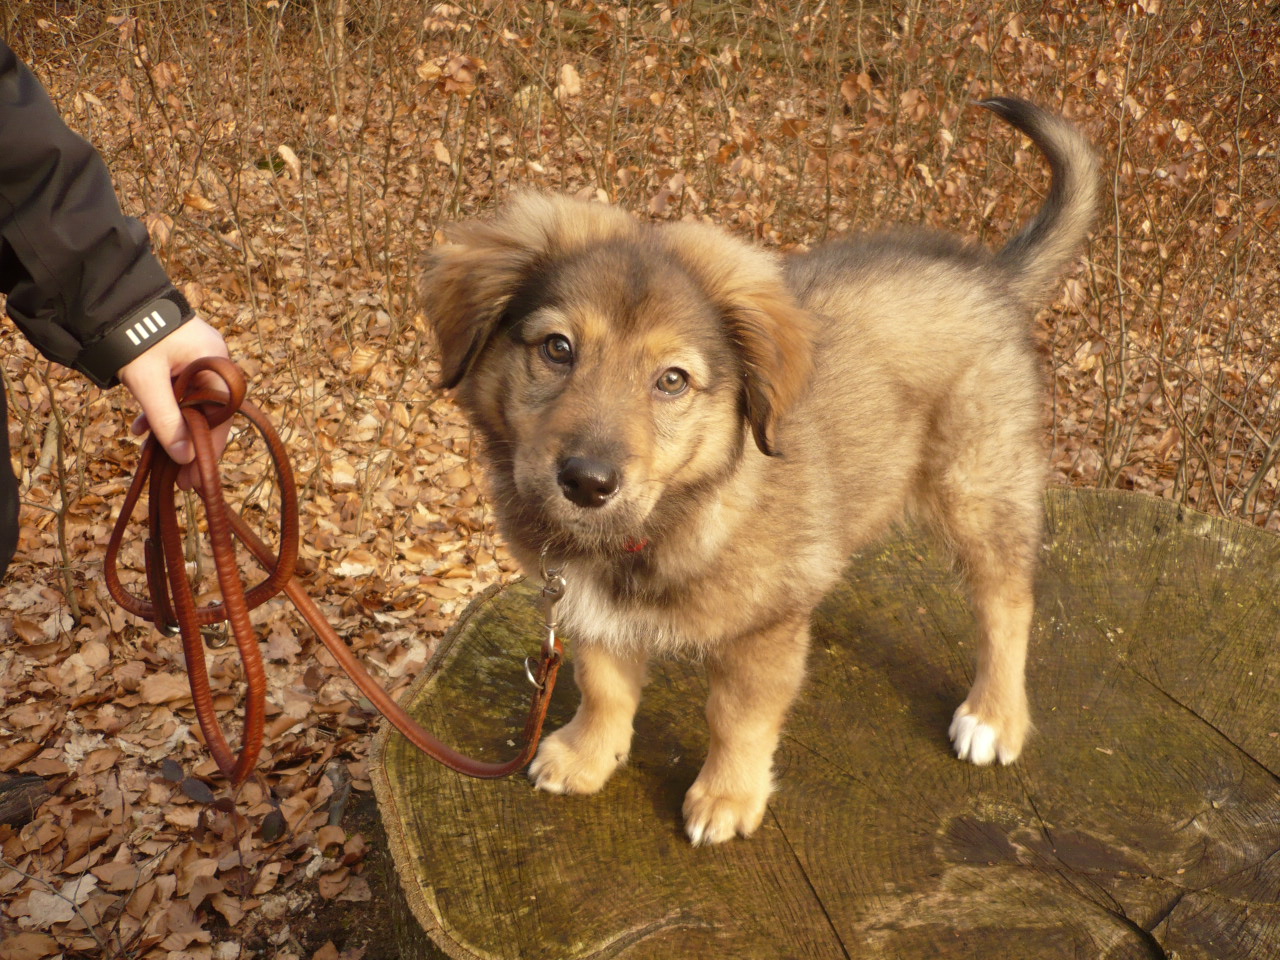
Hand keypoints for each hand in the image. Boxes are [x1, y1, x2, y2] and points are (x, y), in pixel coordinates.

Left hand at [117, 315, 231, 489]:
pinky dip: (163, 411)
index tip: (195, 479)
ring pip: (192, 407)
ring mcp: (199, 362)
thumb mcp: (148, 383)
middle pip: (208, 416)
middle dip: (190, 446)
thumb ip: (167, 421)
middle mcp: (215, 365)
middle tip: (179, 478)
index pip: (219, 420)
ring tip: (155, 458)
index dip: (208, 452)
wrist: (114, 302)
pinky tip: (142, 429)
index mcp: (217, 367)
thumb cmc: (136, 338)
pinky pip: (180, 394)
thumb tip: (185, 459)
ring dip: (174, 431)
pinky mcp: (182, 362)